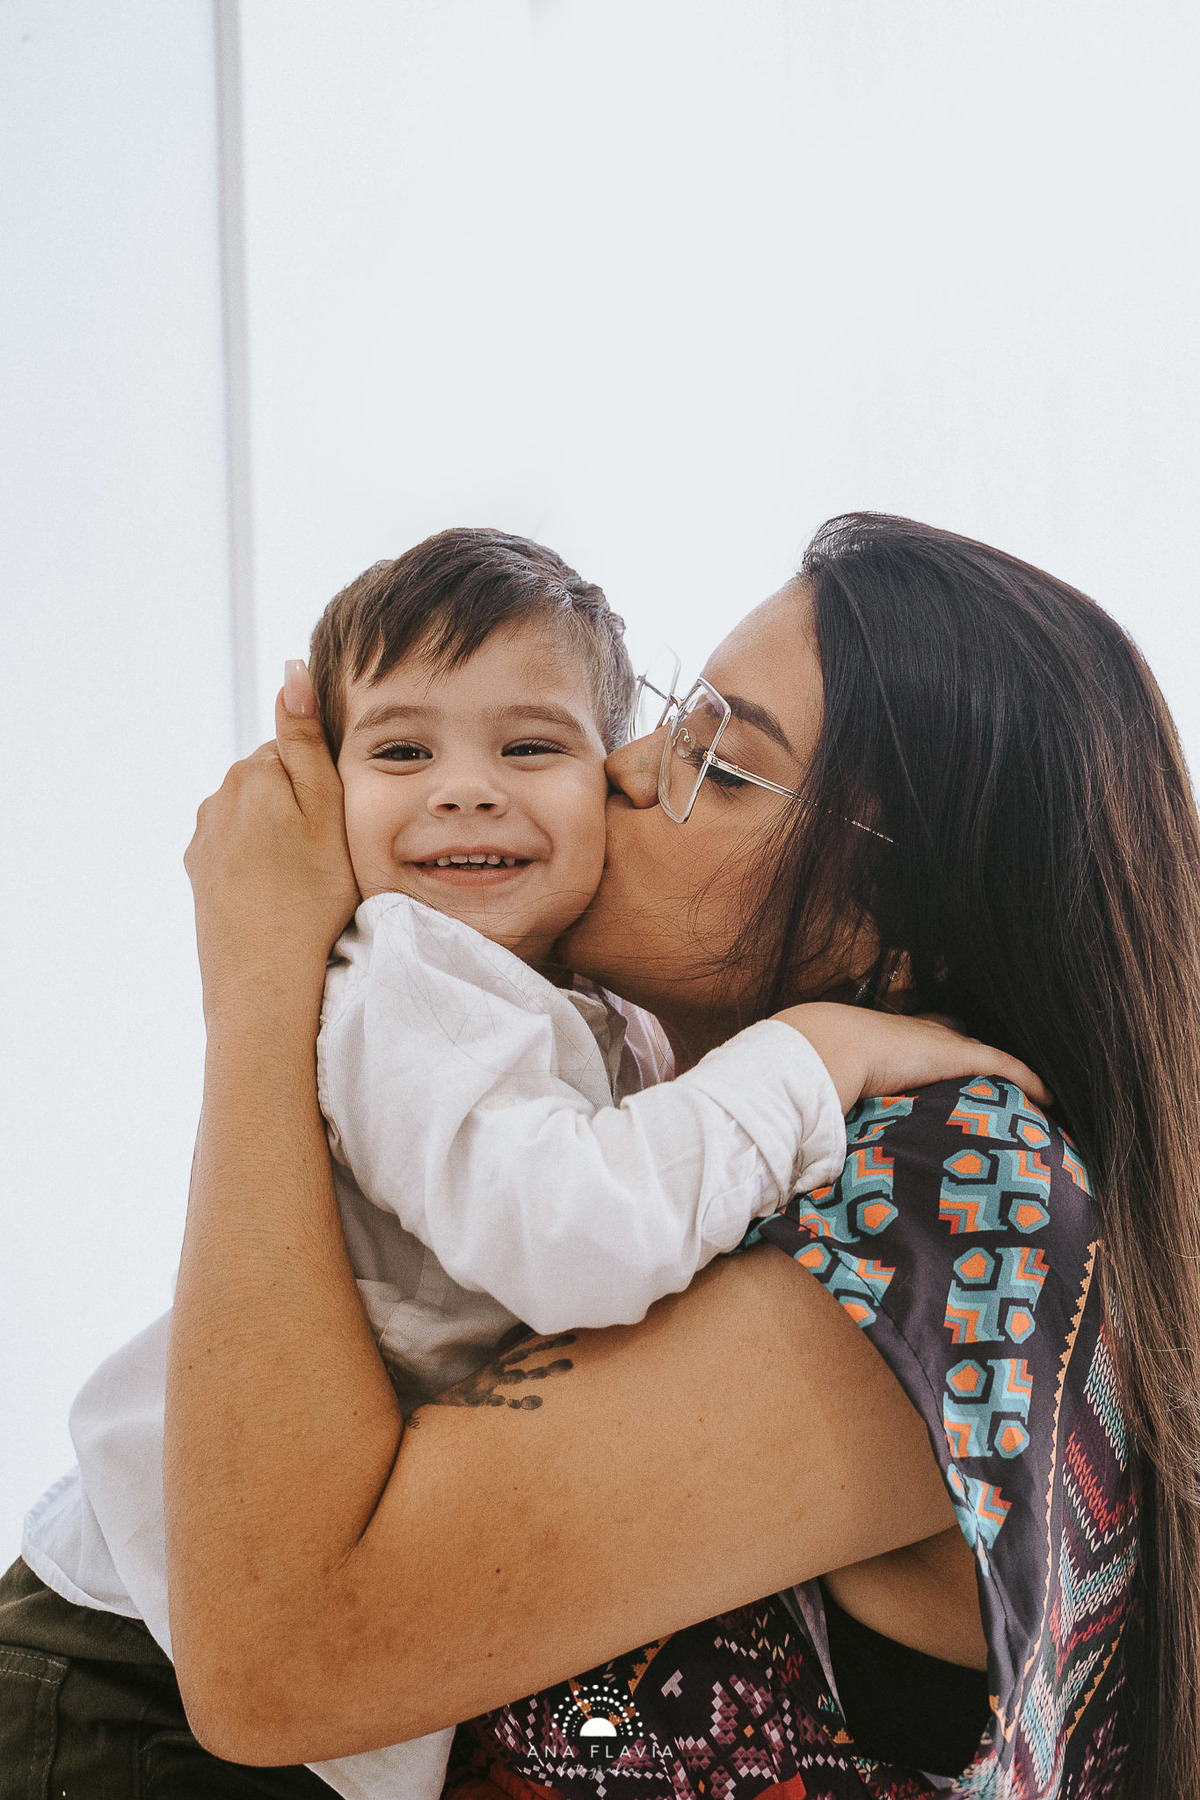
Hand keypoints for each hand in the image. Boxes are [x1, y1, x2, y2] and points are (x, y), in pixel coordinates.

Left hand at [184, 664, 359, 1019]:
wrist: (265, 980)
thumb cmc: (314, 896)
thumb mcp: (329, 811)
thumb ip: (307, 738)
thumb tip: (291, 669)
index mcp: (253, 771)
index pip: (296, 751)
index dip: (328, 783)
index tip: (344, 820)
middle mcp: (218, 797)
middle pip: (273, 782)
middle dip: (300, 806)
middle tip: (332, 853)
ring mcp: (204, 837)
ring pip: (256, 818)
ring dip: (281, 836)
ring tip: (309, 879)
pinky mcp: (200, 873)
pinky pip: (239, 851)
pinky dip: (261, 865)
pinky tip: (282, 894)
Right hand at [775, 1001, 1051, 1114]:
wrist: (825, 1050)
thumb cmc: (818, 1073)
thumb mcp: (828, 1092)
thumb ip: (830, 1116)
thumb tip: (810, 1163)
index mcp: (887, 1039)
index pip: (921, 1036)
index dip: (937, 1046)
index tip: (945, 1060)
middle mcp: (917, 1032)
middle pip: (956, 1036)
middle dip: (973, 1052)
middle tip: (989, 1074)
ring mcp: (939, 1040)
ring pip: (984, 1053)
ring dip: (1004, 1072)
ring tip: (1025, 1093)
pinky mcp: (958, 1054)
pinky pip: (1006, 1066)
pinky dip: (1027, 1080)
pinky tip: (1048, 1098)